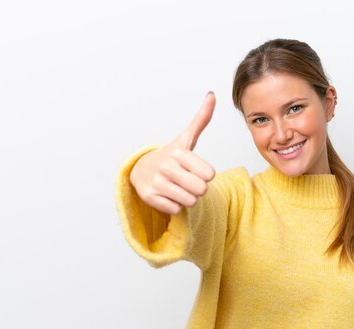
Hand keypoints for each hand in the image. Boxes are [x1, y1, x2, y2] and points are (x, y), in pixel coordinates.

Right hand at [130, 92, 216, 214]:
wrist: (140, 168)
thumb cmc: (170, 156)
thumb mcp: (185, 138)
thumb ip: (201, 119)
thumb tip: (212, 94)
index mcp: (178, 152)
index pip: (209, 174)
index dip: (206, 175)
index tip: (196, 170)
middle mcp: (166, 167)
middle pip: (201, 189)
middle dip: (198, 188)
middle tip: (188, 181)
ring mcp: (156, 182)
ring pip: (190, 201)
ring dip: (187, 198)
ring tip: (178, 188)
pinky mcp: (149, 197)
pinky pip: (176, 210)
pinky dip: (174, 205)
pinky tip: (168, 195)